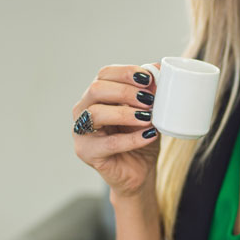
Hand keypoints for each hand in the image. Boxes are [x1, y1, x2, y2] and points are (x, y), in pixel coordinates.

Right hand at [72, 64, 160, 196]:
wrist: (140, 171)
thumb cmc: (141, 137)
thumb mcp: (150, 112)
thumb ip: (150, 92)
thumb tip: (157, 68)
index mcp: (96, 95)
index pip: (104, 74)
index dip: (126, 73)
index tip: (148, 79)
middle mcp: (83, 110)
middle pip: (96, 90)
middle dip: (125, 92)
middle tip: (149, 100)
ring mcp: (81, 132)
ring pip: (96, 114)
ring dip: (125, 113)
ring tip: (148, 117)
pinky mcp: (87, 153)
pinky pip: (109, 143)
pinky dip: (132, 138)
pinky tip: (149, 135)